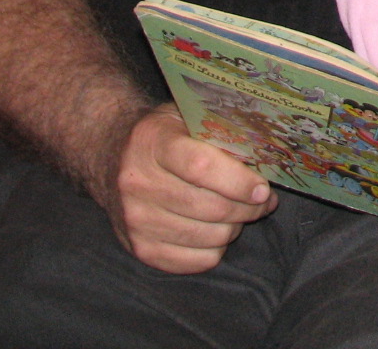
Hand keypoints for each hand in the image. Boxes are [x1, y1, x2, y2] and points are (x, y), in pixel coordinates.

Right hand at [112, 106, 275, 272]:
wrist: (109, 156)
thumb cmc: (160, 135)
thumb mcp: (183, 117)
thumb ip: (219, 131)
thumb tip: (268, 154)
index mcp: (153, 143)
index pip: (202, 167)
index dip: (239, 181)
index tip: (263, 188)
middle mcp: (139, 183)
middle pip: (210, 207)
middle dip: (248, 208)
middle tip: (264, 200)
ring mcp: (136, 220)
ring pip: (208, 237)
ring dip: (235, 227)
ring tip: (241, 212)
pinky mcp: (139, 249)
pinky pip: (196, 261)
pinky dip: (216, 248)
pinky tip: (218, 230)